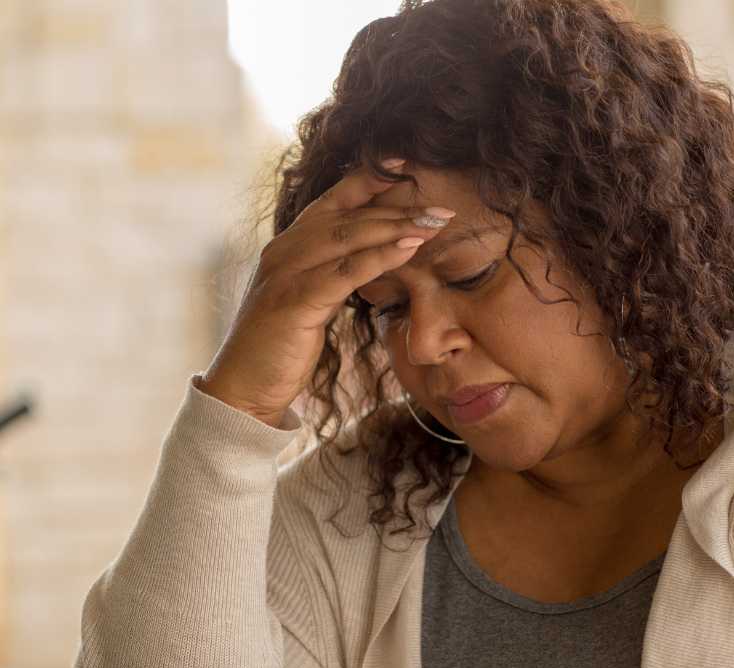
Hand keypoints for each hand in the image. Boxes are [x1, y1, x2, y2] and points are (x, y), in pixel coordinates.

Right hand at [198, 156, 455, 427]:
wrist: (244, 388)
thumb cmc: (280, 346)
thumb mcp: (310, 301)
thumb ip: (334, 275)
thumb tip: (372, 262)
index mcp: (289, 245)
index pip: (335, 200)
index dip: (372, 179)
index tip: (409, 166)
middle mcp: (285, 249)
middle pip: (350, 216)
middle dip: (399, 208)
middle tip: (442, 208)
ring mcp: (287, 272)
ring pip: (350, 237)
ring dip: (398, 227)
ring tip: (436, 222)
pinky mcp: (294, 300)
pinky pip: (345, 272)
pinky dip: (380, 257)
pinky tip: (409, 249)